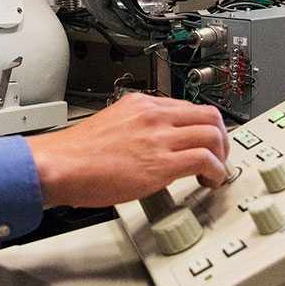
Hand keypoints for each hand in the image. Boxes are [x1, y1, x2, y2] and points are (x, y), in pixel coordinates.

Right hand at [25, 93, 228, 207]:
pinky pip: (205, 160)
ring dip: (222, 156)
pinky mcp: (162, 163)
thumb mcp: (113, 124)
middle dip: (221, 137)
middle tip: (218, 155)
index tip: (204, 141)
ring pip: (213, 134)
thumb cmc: (79, 153)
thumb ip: (137, 127)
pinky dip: (216, 172)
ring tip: (215, 172)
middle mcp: (154, 115)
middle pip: (210, 115)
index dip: (203, 126)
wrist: (62, 165)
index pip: (189, 106)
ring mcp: (159, 137)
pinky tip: (208, 181)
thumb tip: (152, 143)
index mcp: (142, 104)